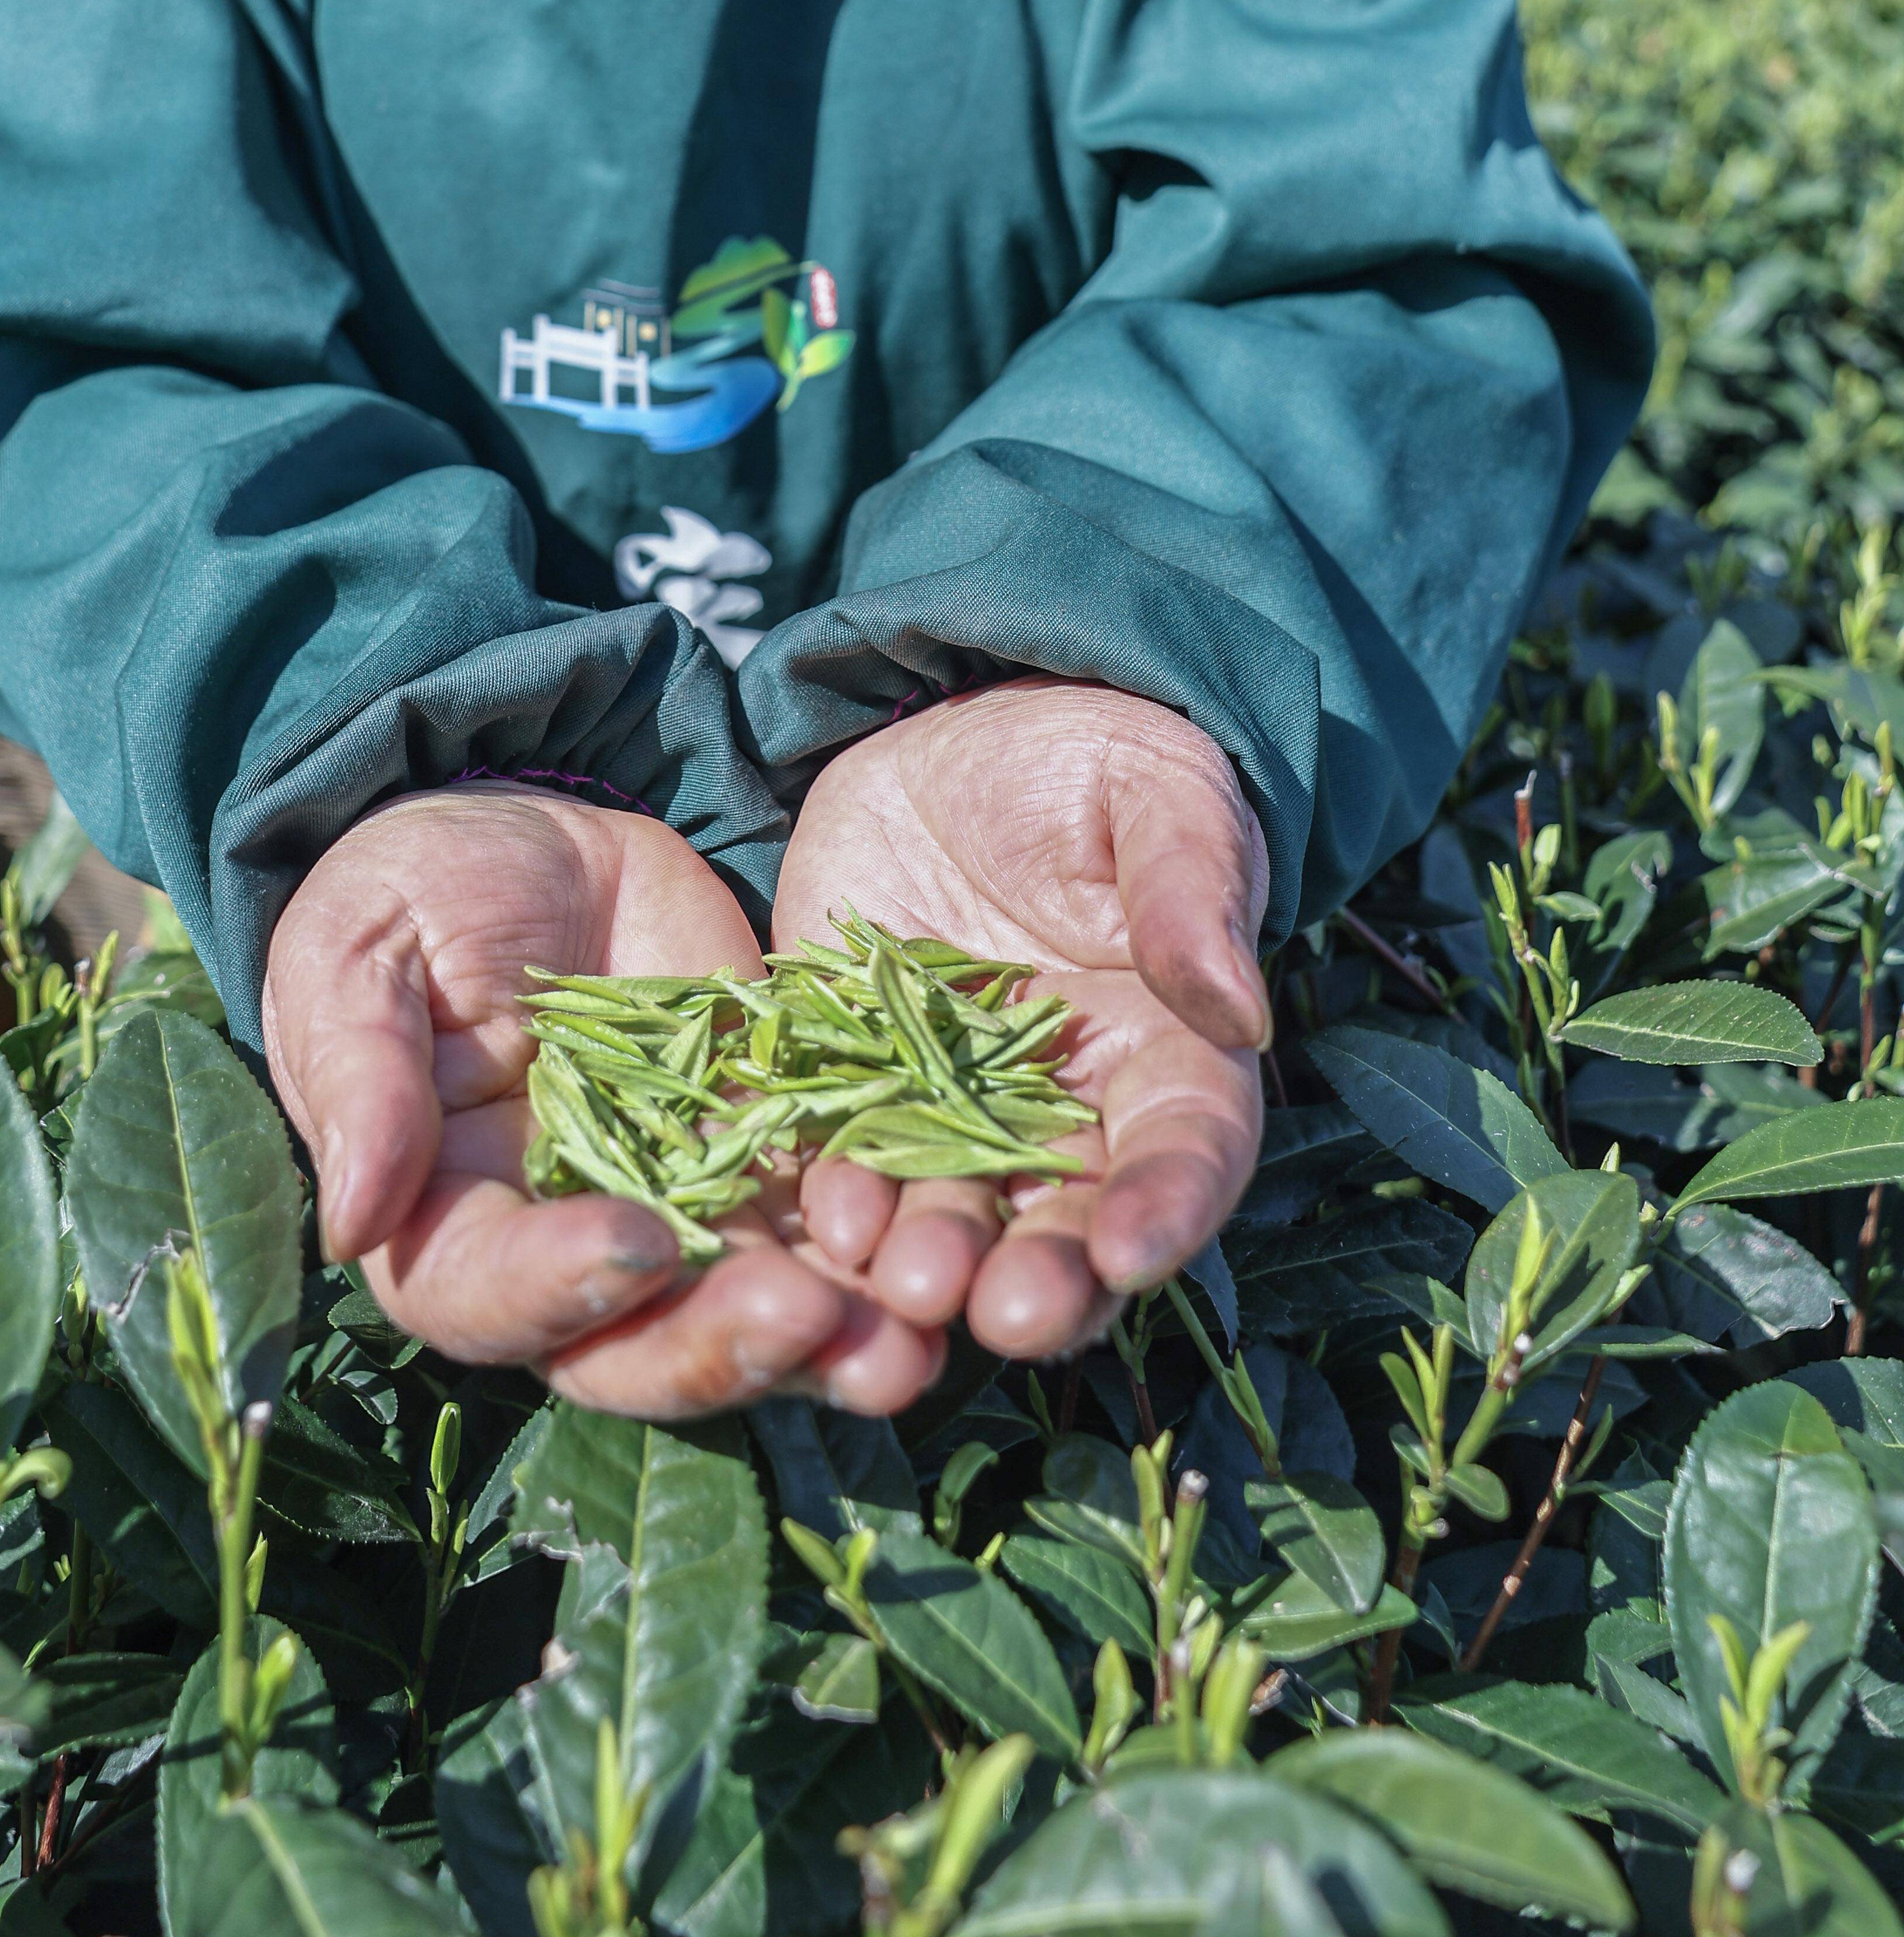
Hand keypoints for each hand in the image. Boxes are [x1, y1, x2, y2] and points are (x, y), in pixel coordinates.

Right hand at [262, 784, 944, 1418]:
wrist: (526, 833)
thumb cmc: (408, 896)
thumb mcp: (361, 956)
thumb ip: (361, 1078)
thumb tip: (352, 1218)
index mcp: (448, 1222)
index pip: (491, 1297)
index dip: (559, 1289)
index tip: (634, 1243)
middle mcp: (568, 1249)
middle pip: (636, 1346)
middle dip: (723, 1347)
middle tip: (810, 1319)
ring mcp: (679, 1207)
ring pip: (750, 1310)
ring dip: (830, 1337)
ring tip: (907, 1339)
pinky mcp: (765, 1149)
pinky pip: (830, 1216)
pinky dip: (888, 1242)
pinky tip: (951, 1247)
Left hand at [773, 680, 1268, 1360]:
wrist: (960, 741)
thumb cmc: (1094, 766)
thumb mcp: (1160, 799)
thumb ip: (1193, 895)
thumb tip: (1238, 1007)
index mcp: (1167, 1059)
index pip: (1185, 1153)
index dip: (1166, 1208)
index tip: (1131, 1250)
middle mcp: (1064, 1114)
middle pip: (1065, 1220)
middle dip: (1040, 1276)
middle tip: (1006, 1313)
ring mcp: (949, 1108)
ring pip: (950, 1212)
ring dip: (927, 1261)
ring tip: (899, 1280)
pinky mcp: (850, 1078)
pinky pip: (838, 1152)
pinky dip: (828, 1196)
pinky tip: (817, 1217)